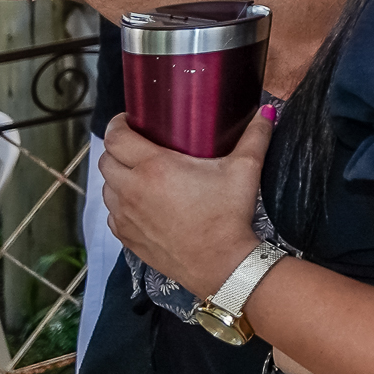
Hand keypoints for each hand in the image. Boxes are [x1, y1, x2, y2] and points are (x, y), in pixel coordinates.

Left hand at [101, 113, 269, 299]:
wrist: (219, 263)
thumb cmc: (228, 213)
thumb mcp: (245, 170)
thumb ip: (255, 136)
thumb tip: (266, 111)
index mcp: (154, 167)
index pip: (117, 137)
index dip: (118, 124)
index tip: (129, 120)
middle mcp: (132, 189)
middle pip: (106, 160)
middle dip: (117, 149)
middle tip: (138, 146)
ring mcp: (124, 215)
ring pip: (106, 187)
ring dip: (117, 177)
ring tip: (139, 174)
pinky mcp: (126, 236)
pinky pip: (112, 212)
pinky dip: (120, 203)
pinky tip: (141, 203)